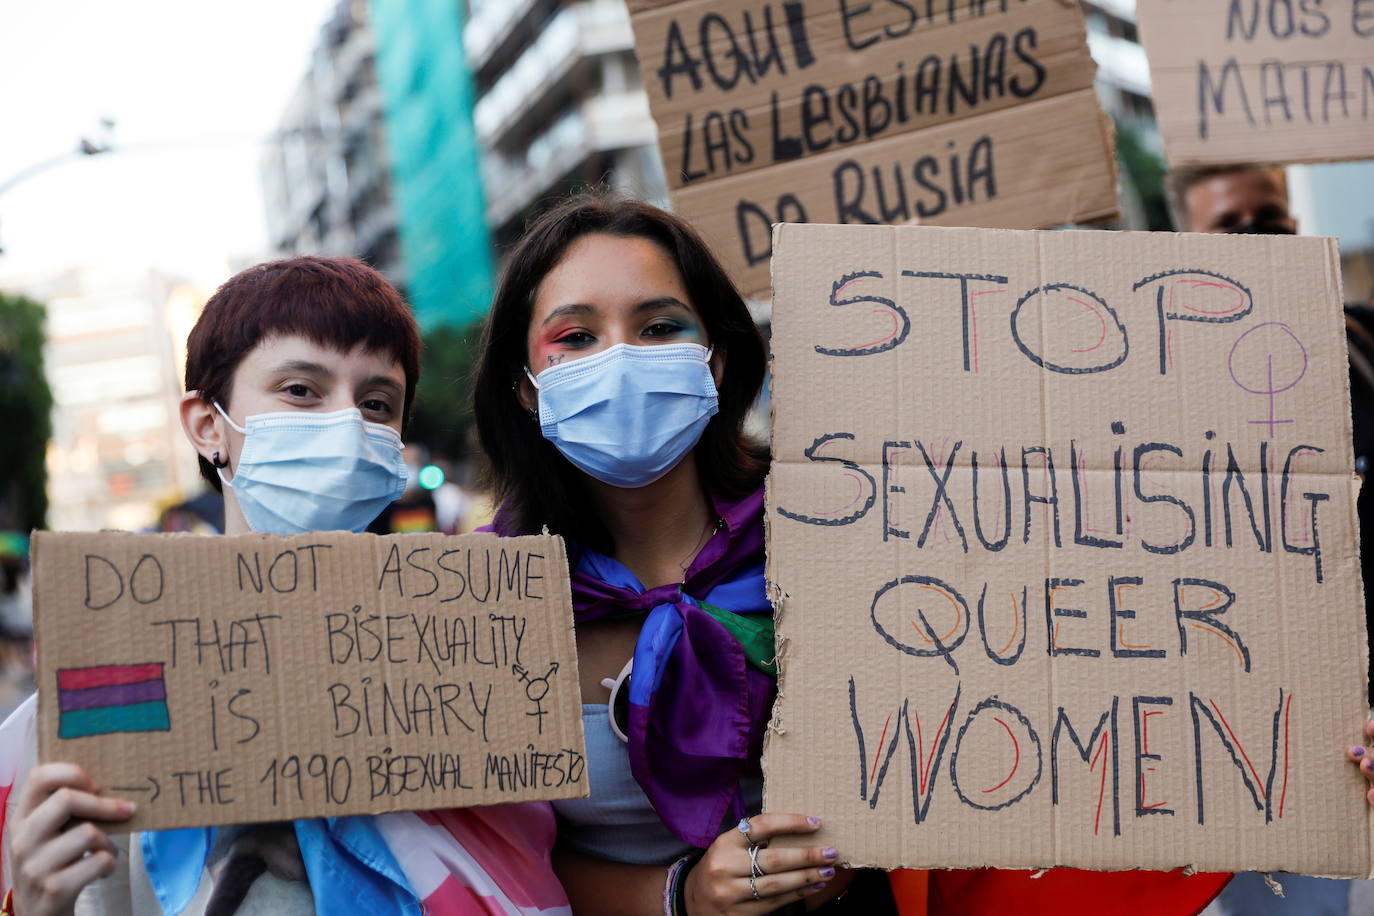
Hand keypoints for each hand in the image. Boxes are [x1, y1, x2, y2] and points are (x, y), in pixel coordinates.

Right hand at [10, 763, 134, 915]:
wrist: (36, 913)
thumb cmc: (52, 862)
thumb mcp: (46, 834)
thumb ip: (64, 809)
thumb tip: (111, 784)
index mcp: (21, 819)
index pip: (39, 777)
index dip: (72, 773)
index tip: (96, 785)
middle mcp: (22, 840)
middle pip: (67, 800)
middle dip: (104, 804)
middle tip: (126, 810)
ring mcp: (35, 866)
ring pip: (88, 833)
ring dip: (108, 842)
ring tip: (104, 851)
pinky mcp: (55, 888)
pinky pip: (99, 861)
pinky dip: (110, 863)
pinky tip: (102, 869)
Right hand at [683, 814, 837, 914]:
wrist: (693, 900)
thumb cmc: (720, 867)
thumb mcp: (728, 847)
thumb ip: (755, 840)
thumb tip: (800, 831)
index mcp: (725, 843)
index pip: (762, 826)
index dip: (790, 822)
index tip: (815, 823)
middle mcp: (726, 867)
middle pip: (774, 859)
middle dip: (807, 855)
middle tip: (831, 851)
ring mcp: (731, 893)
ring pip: (777, 884)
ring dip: (807, 877)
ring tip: (827, 870)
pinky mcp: (739, 914)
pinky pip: (775, 903)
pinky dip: (798, 894)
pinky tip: (813, 886)